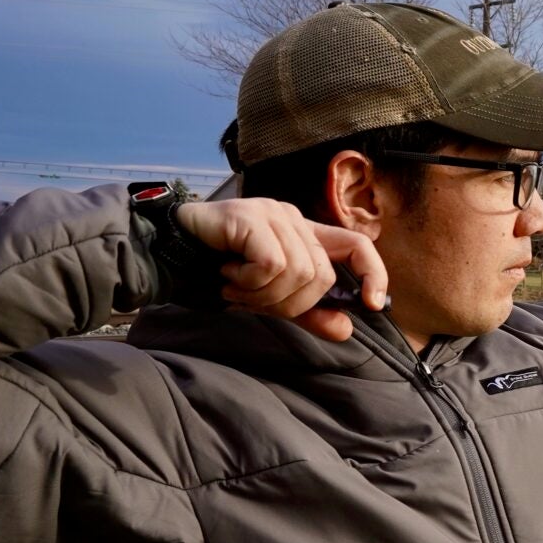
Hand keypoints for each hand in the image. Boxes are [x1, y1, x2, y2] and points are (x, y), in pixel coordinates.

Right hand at [175, 199, 389, 342]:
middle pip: (321, 275)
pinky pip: (271, 264)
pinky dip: (249, 281)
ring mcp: (273, 213)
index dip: (373, 274)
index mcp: (305, 233)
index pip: (357, 246)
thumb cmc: (220, 271)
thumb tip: (346, 330)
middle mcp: (293, 218)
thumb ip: (308, 312)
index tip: (372, 304)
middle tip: (252, 300)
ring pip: (298, 272)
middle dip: (289, 302)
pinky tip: (227, 273)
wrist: (170, 254)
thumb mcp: (270, 298)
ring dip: (263, 294)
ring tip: (236, 287)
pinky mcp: (251, 216)